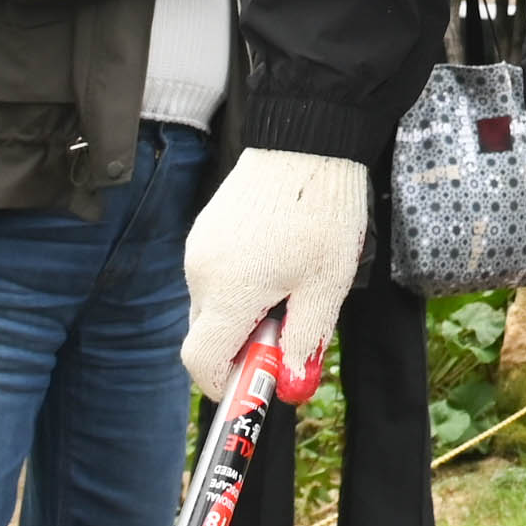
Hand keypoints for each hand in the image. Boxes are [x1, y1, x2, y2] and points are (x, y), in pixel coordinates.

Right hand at [182, 148, 364, 398]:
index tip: (254, 385)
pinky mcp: (206, 229)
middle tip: (289, 333)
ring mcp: (199, 249)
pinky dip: (240, 282)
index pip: (201, 362)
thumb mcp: (326, 285)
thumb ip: (306, 337)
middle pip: (208, 334)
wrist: (307, 140)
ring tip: (293, 282)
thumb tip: (292, 381)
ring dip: (244, 311)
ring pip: (213, 303)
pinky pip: (216, 273)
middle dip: (243, 345)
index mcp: (227, 293)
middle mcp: (201, 273)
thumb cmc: (321, 213)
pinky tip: (280, 258)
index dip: (224, 384)